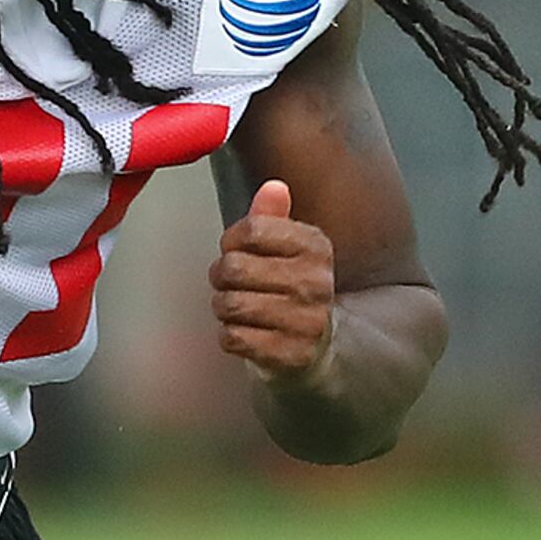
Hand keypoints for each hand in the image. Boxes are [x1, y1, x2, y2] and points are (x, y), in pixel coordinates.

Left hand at [210, 179, 340, 386]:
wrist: (319, 345)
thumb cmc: (289, 288)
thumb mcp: (286, 248)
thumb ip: (272, 217)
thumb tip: (273, 186)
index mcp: (314, 246)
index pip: (251, 230)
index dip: (230, 241)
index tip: (237, 251)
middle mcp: (315, 281)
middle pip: (233, 268)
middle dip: (221, 277)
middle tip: (231, 283)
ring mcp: (305, 320)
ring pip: (229, 304)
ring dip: (223, 307)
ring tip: (238, 307)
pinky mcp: (290, 353)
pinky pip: (233, 338)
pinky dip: (229, 336)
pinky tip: (245, 332)